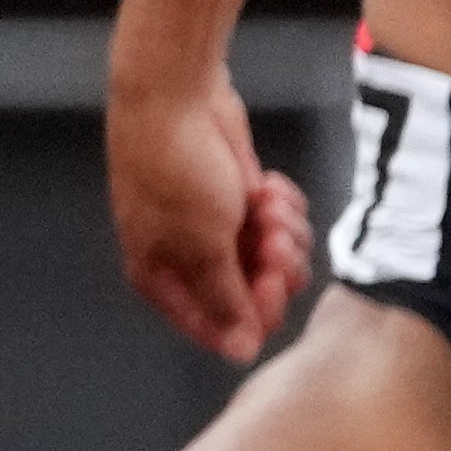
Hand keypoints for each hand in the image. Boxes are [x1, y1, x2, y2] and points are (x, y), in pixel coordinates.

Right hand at [107, 69, 315, 362]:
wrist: (180, 97)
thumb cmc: (177, 169)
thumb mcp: (202, 244)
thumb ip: (226, 300)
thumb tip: (238, 352)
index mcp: (165, 281)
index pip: (222, 330)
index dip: (255, 315)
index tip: (269, 282)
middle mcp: (192, 262)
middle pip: (259, 298)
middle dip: (275, 267)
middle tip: (271, 236)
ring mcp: (222, 232)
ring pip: (280, 262)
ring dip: (284, 234)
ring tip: (266, 204)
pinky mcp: (248, 204)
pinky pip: (285, 225)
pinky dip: (283, 207)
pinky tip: (268, 186)